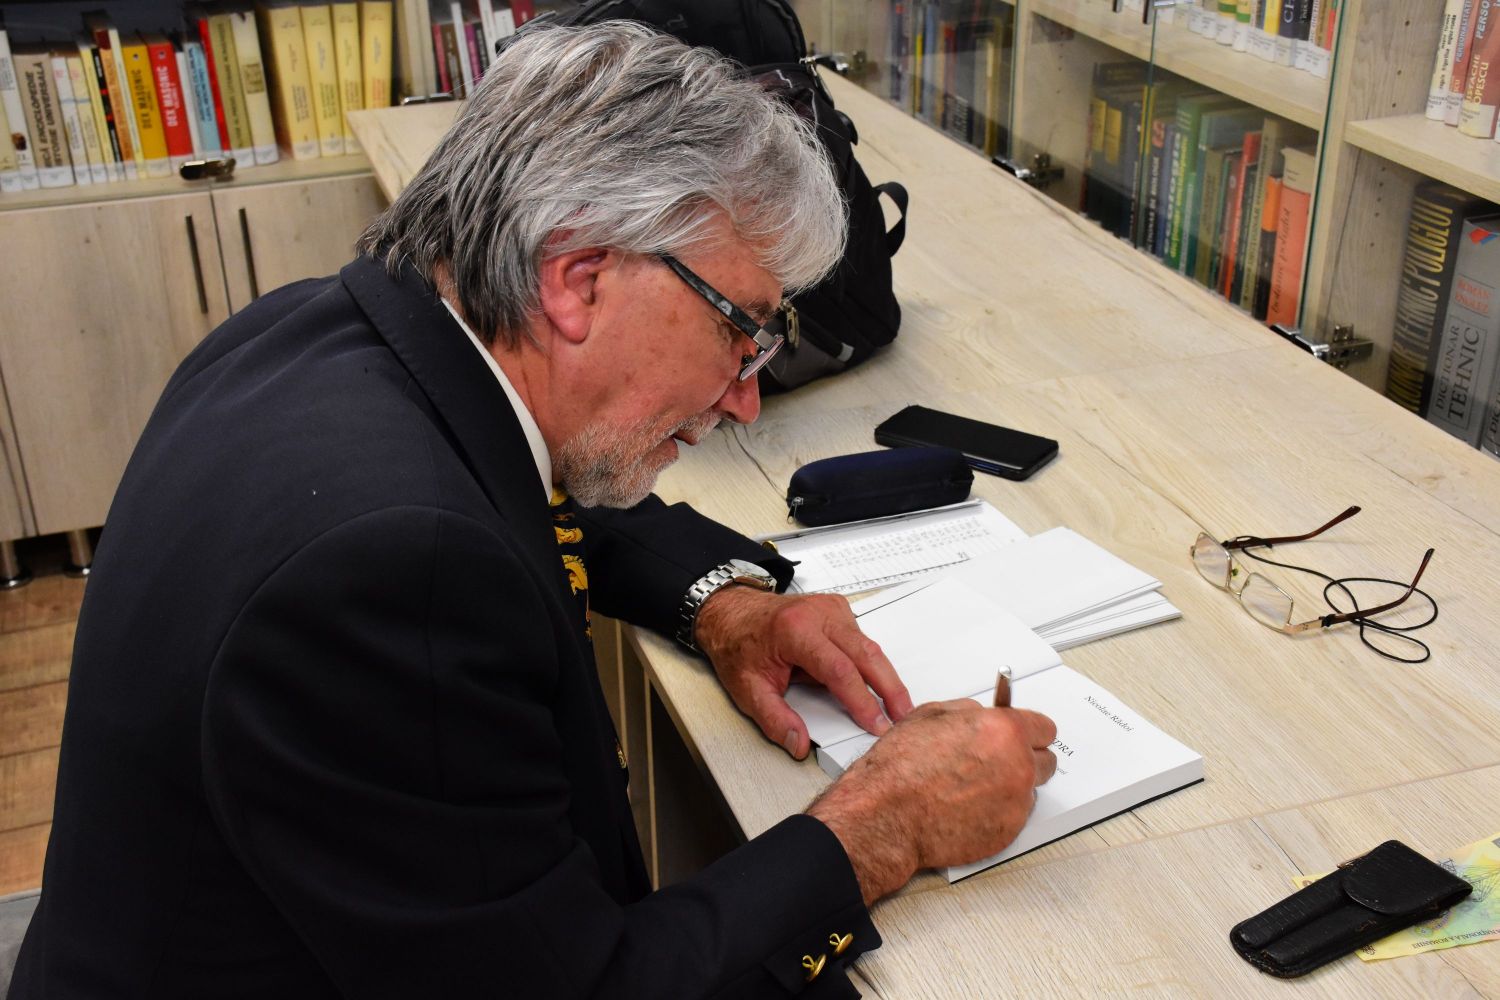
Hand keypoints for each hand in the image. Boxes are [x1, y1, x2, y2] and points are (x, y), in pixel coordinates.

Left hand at [693, 586, 913, 759]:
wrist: (732, 612)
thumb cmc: (739, 645)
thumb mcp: (747, 689)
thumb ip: (774, 719)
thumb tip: (799, 743)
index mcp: (795, 631)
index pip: (840, 670)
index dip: (862, 701)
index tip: (876, 724)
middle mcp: (819, 614)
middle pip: (868, 654)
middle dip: (891, 689)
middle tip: (904, 717)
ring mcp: (832, 609)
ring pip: (870, 647)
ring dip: (885, 678)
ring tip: (897, 707)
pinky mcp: (839, 611)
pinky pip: (862, 640)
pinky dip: (871, 664)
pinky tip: (875, 685)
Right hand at [807, 699, 1057, 903]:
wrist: (886, 816)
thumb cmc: (900, 769)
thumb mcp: (930, 716)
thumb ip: (967, 712)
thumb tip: (981, 715)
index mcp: (1003, 731)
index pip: (1045, 727)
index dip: (1029, 730)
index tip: (1025, 734)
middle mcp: (1018, 766)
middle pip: (1046, 761)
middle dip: (1026, 758)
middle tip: (1000, 761)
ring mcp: (1015, 803)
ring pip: (1030, 791)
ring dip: (1012, 787)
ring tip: (976, 787)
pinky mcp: (1007, 833)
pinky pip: (1014, 817)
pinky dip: (998, 812)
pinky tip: (969, 807)